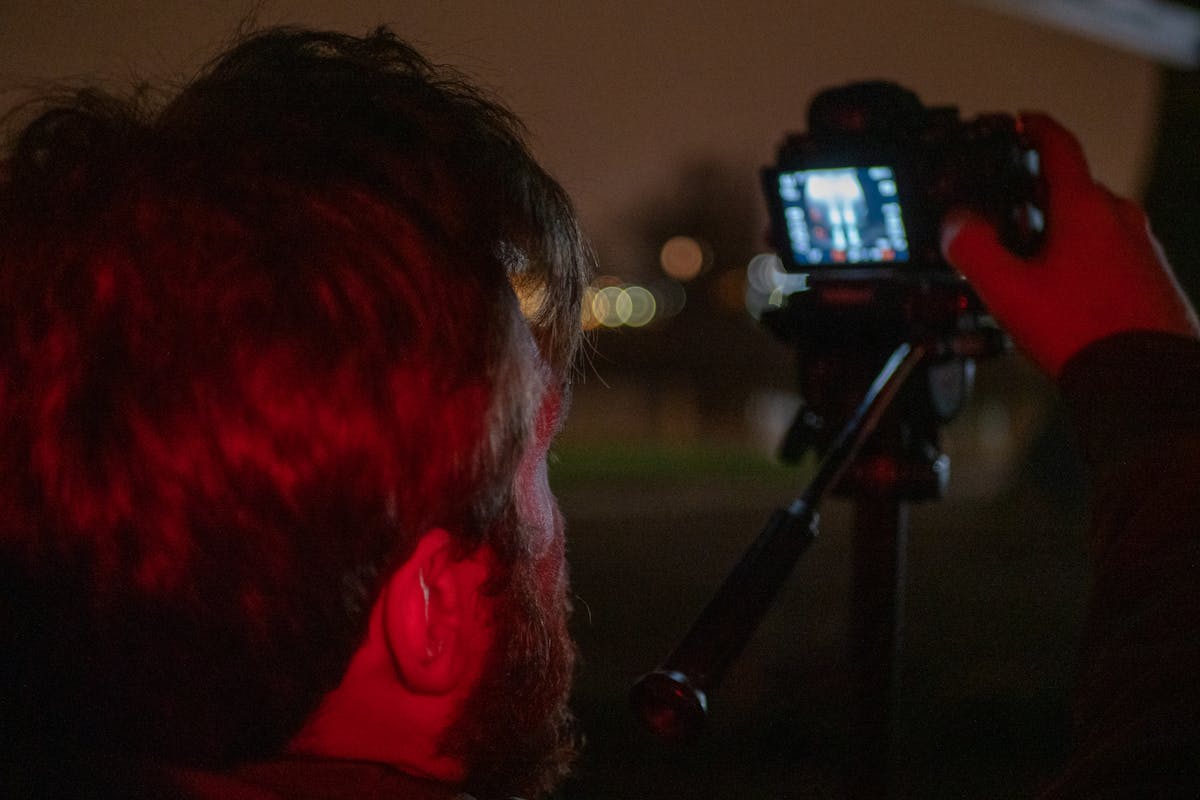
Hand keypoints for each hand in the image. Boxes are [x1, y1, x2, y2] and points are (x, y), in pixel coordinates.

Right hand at [941, 113, 1199, 376]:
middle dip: (1036, 198)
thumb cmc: (1084, 334)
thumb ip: (972, 248)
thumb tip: (955, 223)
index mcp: (1085, 208)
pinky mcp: (1152, 278)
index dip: (1034, 129)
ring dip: (1058, 233)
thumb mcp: (1007, 291)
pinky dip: (1082, 261)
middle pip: (1072, 189)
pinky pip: (1110, 254)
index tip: (1021, 123)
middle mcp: (1120, 218)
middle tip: (1003, 217)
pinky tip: (1062, 298)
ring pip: (1092, 224)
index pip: (1059, 146)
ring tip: (1027, 268)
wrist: (1145, 381)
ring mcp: (1142, 248)